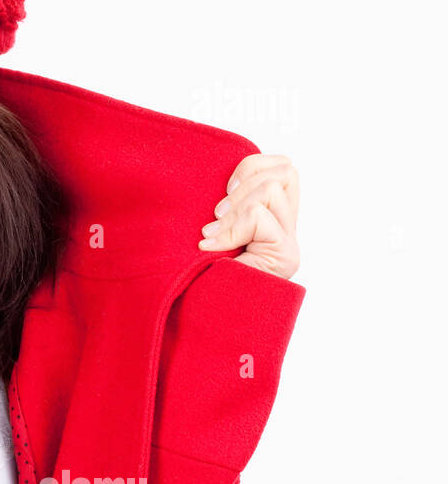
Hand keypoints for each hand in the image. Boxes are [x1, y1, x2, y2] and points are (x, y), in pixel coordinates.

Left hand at [197, 153, 299, 279]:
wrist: (196, 316)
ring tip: (215, 236)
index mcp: (272, 220)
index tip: (223, 190)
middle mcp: (287, 231)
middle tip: (216, 215)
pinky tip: (214, 248)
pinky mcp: (284, 256)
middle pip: (286, 171)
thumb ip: (224, 205)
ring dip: (235, 209)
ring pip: (272, 189)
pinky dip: (232, 228)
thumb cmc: (193, 274)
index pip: (283, 167)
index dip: (252, 167)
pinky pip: (258, 216)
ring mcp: (289, 244)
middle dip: (245, 184)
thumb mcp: (208, 228)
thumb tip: (223, 176)